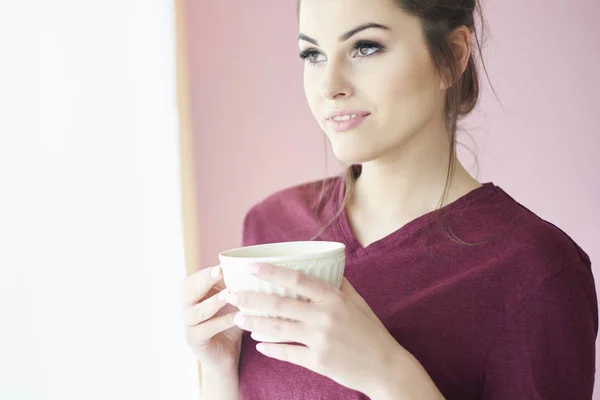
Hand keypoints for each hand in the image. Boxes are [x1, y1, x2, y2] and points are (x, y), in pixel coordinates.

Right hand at [183, 265, 242, 373]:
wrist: (227, 354)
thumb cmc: (229, 322)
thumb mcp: (229, 301)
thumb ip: (230, 285)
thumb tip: (243, 264)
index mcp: (190, 296)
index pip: (192, 280)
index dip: (205, 273)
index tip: (221, 266)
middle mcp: (185, 309)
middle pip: (188, 292)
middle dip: (205, 280)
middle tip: (220, 272)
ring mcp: (187, 325)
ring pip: (198, 312)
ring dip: (214, 301)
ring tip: (229, 294)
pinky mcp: (194, 340)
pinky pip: (208, 329)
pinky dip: (223, 321)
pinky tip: (238, 316)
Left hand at [224, 263, 406, 396]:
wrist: (386, 367)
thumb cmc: (372, 332)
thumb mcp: (358, 303)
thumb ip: (339, 286)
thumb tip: (326, 268)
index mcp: (334, 298)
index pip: (298, 280)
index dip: (272, 272)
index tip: (251, 267)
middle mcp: (324, 316)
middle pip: (280, 304)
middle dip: (251, 298)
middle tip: (231, 294)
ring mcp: (320, 339)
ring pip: (278, 329)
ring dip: (254, 323)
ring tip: (237, 318)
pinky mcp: (318, 361)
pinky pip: (287, 353)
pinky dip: (270, 348)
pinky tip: (258, 345)